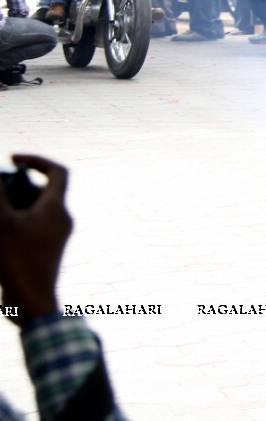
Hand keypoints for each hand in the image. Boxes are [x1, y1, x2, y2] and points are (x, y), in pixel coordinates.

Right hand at [0, 155, 72, 327]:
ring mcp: (55, 236)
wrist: (32, 302)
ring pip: (34, 211)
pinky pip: (31, 228)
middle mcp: (61, 219)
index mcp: (56, 208)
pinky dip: (14, 223)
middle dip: (16, 186)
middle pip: (42, 191)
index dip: (36, 160)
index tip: (12, 159)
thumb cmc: (18, 261)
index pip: (58, 171)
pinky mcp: (45, 251)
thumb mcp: (1, 222)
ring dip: (13, 206)